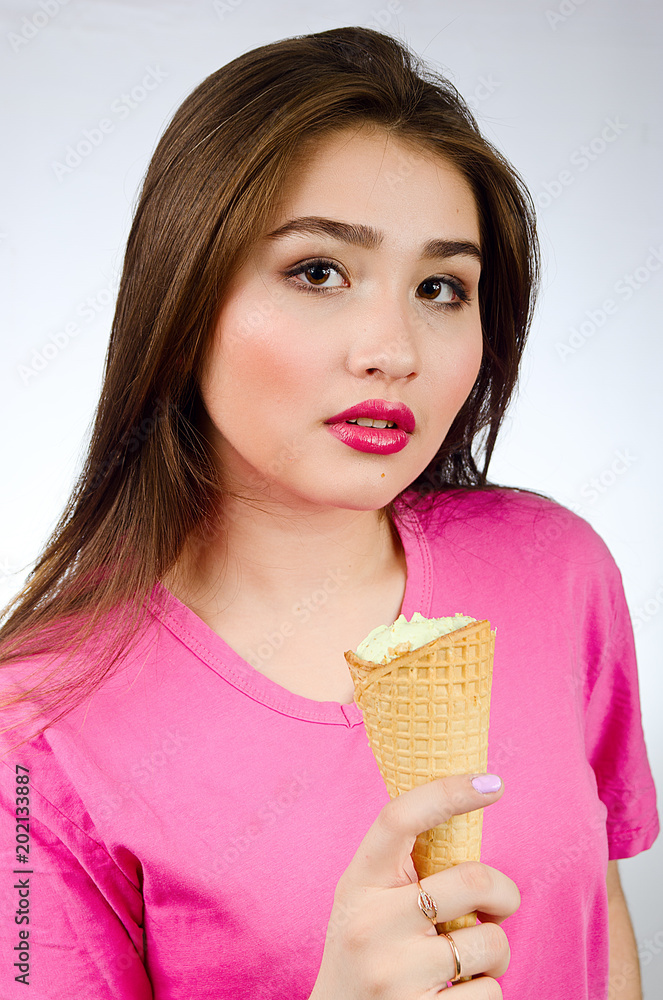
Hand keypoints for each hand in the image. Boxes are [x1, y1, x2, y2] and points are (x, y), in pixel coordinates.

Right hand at [309, 774, 518, 998]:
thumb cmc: (367, 952)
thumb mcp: (368, 902)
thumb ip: (404, 869)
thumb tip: (469, 809)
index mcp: (358, 883)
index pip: (399, 818)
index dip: (447, 792)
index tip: (491, 782)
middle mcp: (371, 924)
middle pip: (474, 880)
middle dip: (505, 893)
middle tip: (499, 905)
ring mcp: (394, 974)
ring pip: (492, 942)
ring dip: (494, 953)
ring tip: (465, 962)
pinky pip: (491, 994)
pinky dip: (485, 992)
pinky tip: (453, 995)